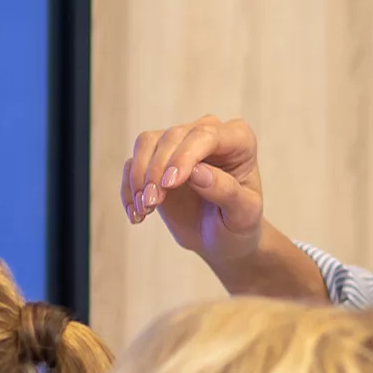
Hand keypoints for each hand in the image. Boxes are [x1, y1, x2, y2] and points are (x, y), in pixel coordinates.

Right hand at [122, 114, 267, 268]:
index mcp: (238, 140)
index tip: (169, 184)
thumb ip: (227, 192)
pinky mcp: (156, 159)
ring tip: (144, 208)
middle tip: (151, 204)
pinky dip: (129, 188)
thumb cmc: (238, 224)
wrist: (220, 239)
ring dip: (139, 176)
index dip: (184, 156)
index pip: (205, 135)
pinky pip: (133, 162)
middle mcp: (207, 134)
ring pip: (147, 142)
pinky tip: (137, 213)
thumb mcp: (243, 215)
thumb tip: (198, 172)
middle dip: (156, 170)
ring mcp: (180, 144)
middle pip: (172, 136)